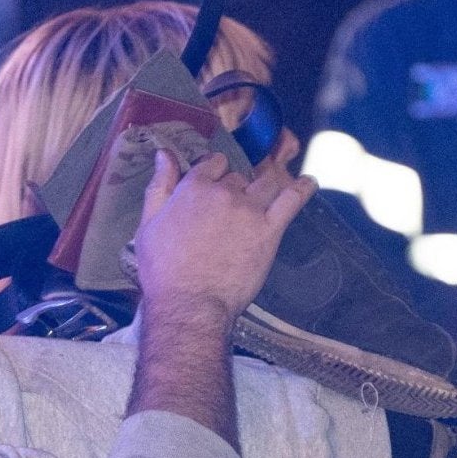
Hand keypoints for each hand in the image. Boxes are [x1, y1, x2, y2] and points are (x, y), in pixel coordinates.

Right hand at [131, 150, 312, 322]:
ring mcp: (250, 210)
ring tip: (266, 195)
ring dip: (265, 185)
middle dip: (238, 186)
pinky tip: (308, 184)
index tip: (217, 184)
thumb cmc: (162, 270)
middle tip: (234, 206)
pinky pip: (292, 200)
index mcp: (194, 187)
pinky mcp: (270, 230)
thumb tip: (164, 153)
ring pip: (266, 182)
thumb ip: (159, 186)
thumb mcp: (148, 224)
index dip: (216, 171)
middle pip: (239, 176)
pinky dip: (302, 188)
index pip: (214, 163)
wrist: (189, 304)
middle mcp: (225, 192)